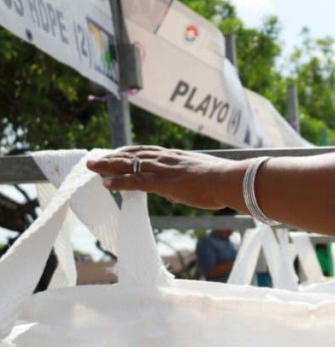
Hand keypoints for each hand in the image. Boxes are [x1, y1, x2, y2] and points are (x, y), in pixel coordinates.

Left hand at [86, 146, 242, 210]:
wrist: (229, 180)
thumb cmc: (222, 182)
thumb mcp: (202, 180)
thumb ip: (185, 185)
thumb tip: (175, 194)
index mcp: (177, 157)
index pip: (147, 151)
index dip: (129, 152)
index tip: (116, 153)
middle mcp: (166, 159)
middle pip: (133, 154)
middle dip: (112, 156)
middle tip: (95, 158)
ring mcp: (163, 170)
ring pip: (129, 164)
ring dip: (108, 165)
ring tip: (92, 166)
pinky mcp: (162, 183)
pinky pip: (135, 181)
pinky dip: (119, 182)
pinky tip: (106, 183)